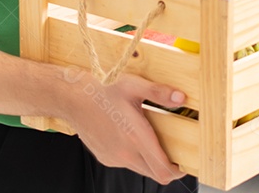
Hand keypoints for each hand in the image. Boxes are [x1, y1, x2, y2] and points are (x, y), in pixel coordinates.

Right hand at [61, 69, 186, 183]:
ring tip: (152, 138)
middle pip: (155, 174)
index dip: (179, 170)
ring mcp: (114, 158)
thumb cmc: (102, 90)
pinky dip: (135, 156)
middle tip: (175, 149)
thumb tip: (181, 98)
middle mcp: (125, 153)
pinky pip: (127, 164)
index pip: (163, 170)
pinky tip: (131, 136)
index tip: (186, 161)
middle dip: (167, 165)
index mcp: (135, 138)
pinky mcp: (106, 158)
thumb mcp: (134, 86)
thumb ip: (158, 93)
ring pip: (141, 169)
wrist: (73, 99)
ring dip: (151, 160)